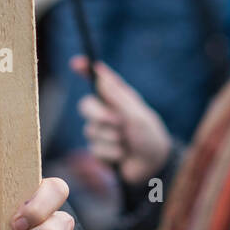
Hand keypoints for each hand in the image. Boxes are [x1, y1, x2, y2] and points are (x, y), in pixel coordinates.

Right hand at [71, 55, 172, 185]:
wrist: (153, 165)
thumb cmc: (149, 135)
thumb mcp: (136, 115)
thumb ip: (117, 98)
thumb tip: (100, 77)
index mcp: (116, 97)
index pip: (97, 80)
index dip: (84, 69)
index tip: (76, 63)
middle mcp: (106, 111)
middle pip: (85, 106)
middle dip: (99, 115)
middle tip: (117, 122)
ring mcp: (101, 130)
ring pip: (90, 130)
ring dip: (111, 138)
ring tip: (126, 142)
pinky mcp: (98, 149)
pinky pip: (94, 149)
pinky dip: (111, 153)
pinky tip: (122, 155)